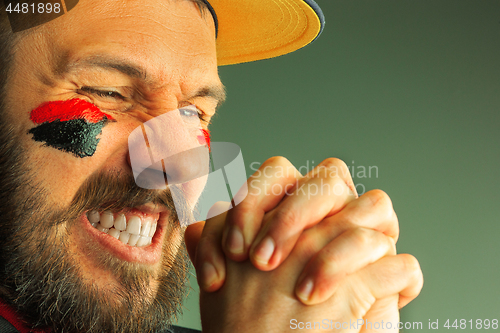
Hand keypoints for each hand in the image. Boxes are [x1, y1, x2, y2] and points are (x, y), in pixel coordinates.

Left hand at [185, 157, 422, 331]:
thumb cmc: (259, 314)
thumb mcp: (229, 273)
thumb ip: (212, 241)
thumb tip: (192, 224)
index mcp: (295, 205)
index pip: (280, 174)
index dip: (255, 202)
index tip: (232, 252)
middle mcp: (334, 215)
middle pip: (329, 177)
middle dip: (292, 215)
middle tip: (262, 262)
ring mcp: (366, 240)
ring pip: (375, 204)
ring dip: (333, 243)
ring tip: (299, 290)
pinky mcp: (391, 276)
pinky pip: (401, 261)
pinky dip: (368, 282)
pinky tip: (324, 302)